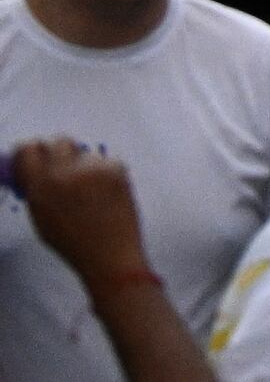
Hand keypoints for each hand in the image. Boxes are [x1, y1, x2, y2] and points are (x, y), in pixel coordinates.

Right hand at [10, 140, 155, 309]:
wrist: (108, 254)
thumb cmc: (71, 241)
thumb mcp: (41, 217)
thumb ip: (36, 189)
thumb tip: (32, 168)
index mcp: (39, 187)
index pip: (28, 150)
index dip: (30, 151)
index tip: (33, 154)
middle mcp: (63, 173)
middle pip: (59, 141)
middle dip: (59, 151)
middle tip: (63, 166)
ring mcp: (92, 168)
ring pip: (85, 154)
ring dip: (83, 165)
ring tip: (90, 191)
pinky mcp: (115, 167)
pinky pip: (105, 162)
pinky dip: (104, 172)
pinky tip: (106, 193)